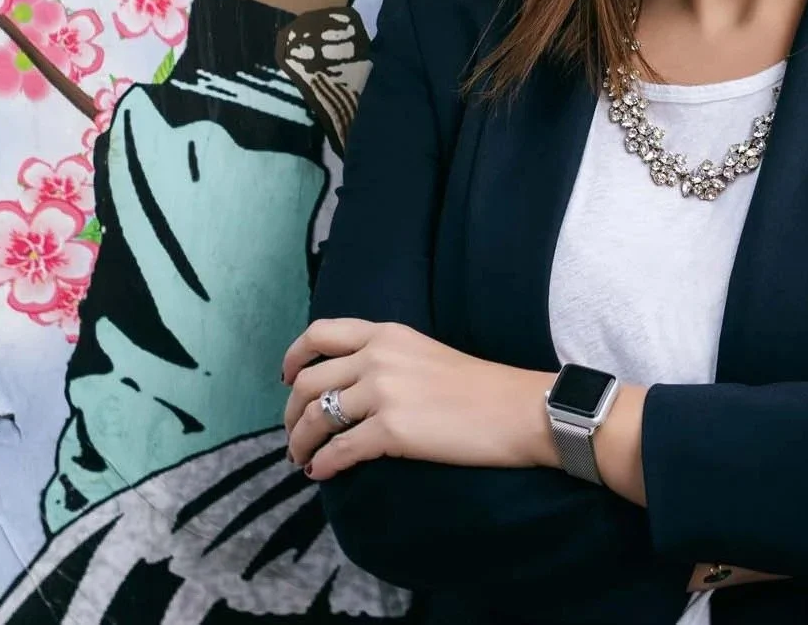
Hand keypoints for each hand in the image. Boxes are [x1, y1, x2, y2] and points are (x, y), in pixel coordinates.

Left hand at [282, 318, 550, 480]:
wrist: (520, 410)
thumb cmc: (482, 388)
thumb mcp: (427, 354)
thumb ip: (388, 359)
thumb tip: (352, 389)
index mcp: (389, 334)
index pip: (321, 333)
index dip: (294, 357)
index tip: (287, 379)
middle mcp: (379, 357)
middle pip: (307, 383)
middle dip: (290, 415)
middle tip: (294, 435)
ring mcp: (384, 393)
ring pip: (314, 419)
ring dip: (300, 444)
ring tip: (303, 459)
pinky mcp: (391, 430)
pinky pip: (338, 451)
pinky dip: (323, 465)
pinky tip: (322, 473)